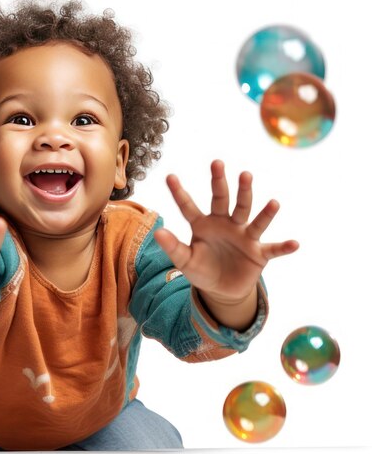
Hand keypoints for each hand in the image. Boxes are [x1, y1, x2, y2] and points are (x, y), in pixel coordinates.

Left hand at [154, 160, 298, 304]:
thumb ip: (172, 247)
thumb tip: (157, 232)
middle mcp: (225, 224)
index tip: (169, 176)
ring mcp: (244, 236)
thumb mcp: (184, 261)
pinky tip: (294, 243)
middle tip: (217, 164)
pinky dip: (284, 247)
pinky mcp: (259, 253)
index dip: (179, 193)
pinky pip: (273, 249)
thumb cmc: (202, 270)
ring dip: (263, 210)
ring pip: (251, 217)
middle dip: (221, 183)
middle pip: (223, 200)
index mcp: (203, 224)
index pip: (188, 206)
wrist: (221, 289)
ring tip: (273, 202)